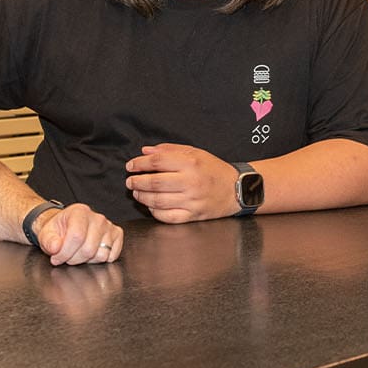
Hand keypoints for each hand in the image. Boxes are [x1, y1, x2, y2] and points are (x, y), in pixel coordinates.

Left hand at [32, 203, 121, 265]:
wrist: (66, 227)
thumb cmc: (58, 230)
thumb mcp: (46, 234)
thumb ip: (48, 241)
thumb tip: (56, 247)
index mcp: (79, 212)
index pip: (77, 236)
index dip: (65, 252)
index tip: (56, 257)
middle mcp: (97, 217)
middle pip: (89, 249)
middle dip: (74, 258)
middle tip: (66, 256)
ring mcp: (108, 226)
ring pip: (101, 254)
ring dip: (87, 260)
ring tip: (78, 252)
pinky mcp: (117, 235)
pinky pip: (112, 256)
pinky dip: (100, 259)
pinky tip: (91, 252)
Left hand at [124, 143, 241, 222]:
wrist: (237, 189)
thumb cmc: (214, 169)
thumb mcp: (195, 153)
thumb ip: (169, 150)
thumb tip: (145, 151)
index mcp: (190, 163)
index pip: (157, 162)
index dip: (139, 164)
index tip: (130, 166)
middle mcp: (190, 182)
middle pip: (154, 182)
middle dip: (137, 182)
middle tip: (130, 181)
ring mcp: (192, 201)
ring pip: (158, 201)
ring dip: (142, 197)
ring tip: (137, 193)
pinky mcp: (193, 215)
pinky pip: (168, 217)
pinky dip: (155, 212)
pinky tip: (151, 206)